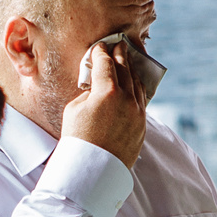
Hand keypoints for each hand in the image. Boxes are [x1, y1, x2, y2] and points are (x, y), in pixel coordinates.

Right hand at [62, 40, 147, 167]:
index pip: (106, 63)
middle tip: (117, 45)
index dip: (101, 52)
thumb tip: (97, 87)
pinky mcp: (142, 125)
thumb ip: (88, 92)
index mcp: (107, 92)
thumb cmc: (77, 139)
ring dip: (131, 70)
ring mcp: (137, 112)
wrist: (92, 170)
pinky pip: (141, 100)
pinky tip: (133, 84)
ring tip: (126, 62)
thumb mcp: (74, 109)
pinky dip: (136, 88)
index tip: (99, 47)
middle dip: (120, 55)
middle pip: (125, 69)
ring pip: (136, 84)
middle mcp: (126, 99)